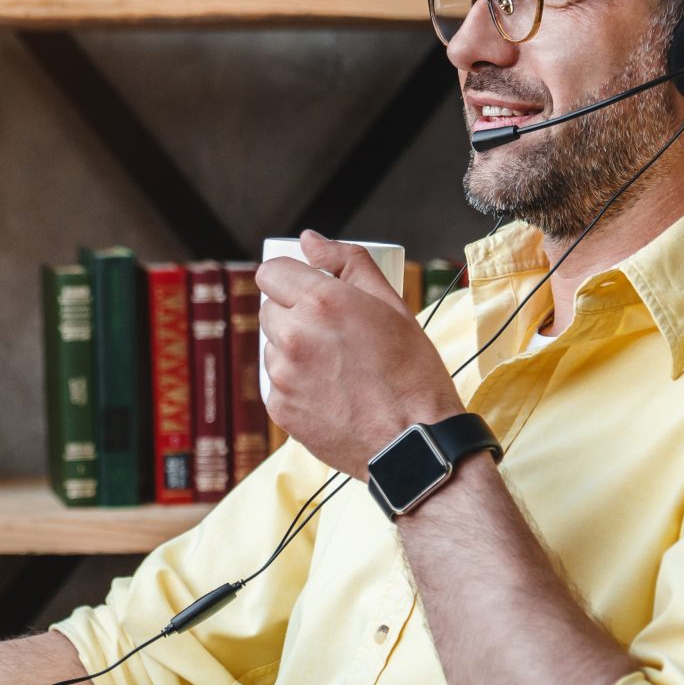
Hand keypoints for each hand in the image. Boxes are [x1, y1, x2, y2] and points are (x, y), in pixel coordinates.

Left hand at [254, 231, 462, 479]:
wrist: (414, 443)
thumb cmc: (412, 373)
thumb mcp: (392, 305)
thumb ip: (348, 262)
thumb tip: (309, 241)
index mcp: (321, 302)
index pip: (270, 272)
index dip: (292, 278)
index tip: (309, 289)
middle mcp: (294, 335)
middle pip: (269, 308)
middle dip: (295, 313)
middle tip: (335, 333)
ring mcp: (282, 375)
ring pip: (273, 346)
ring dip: (295, 349)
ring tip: (338, 367)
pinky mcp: (280, 408)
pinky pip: (277, 382)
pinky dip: (296, 383)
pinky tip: (332, 392)